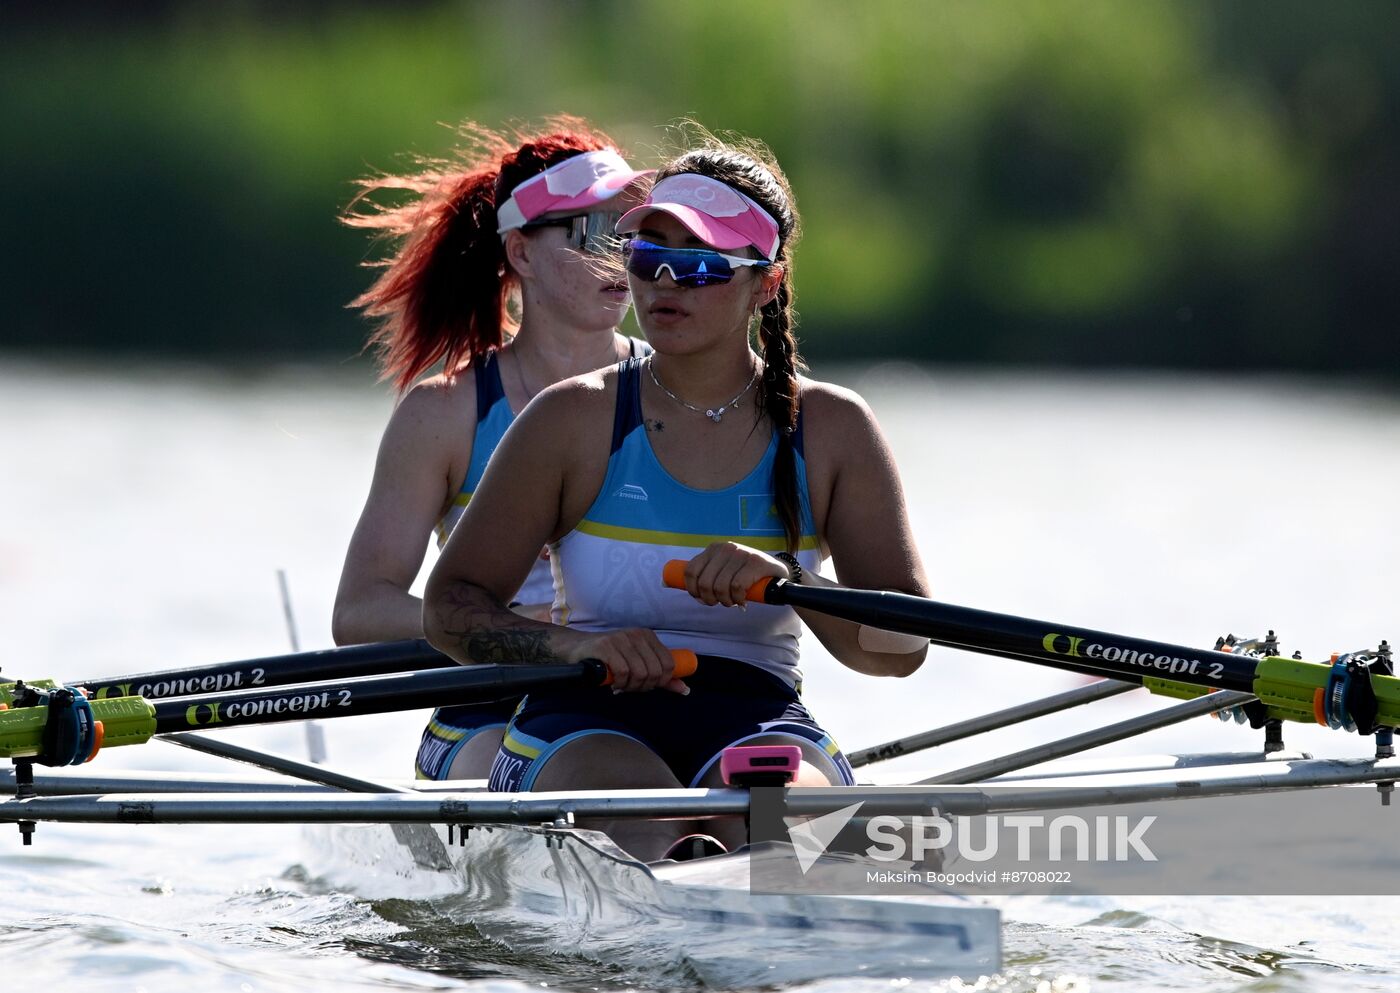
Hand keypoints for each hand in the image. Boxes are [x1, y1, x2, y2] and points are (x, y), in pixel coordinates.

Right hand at [563, 627, 689, 694]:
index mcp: (648, 636)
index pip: (668, 664)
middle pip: (655, 671)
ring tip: (621, 685)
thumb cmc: (609, 659)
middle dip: (644, 686)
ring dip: (630, 686)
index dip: (661, 681)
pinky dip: (619, 683)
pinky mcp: (605, 646)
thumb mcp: (638, 664)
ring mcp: (621, 638)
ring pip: (640, 673)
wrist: (576, 649)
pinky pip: (623, 672)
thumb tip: (685, 690)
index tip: (647, 686)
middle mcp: (636, 634)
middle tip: (631, 687)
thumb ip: (662, 677)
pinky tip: (613, 683)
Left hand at [676, 542, 790, 607]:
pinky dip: (737, 598)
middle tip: (720, 603)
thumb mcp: (724, 569)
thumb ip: (707, 574)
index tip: (700, 598)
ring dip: (725, 601)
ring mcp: (741, 554)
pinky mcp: (755, 563)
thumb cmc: (746, 575)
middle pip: (704, 583)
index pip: (690, 570)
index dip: (692, 589)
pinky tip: (742, 600)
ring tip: (732, 602)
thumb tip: (679, 587)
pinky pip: (737, 587)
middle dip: (710, 599)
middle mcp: (725, 548)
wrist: (778, 573)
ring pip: (720, 587)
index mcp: (714, 549)